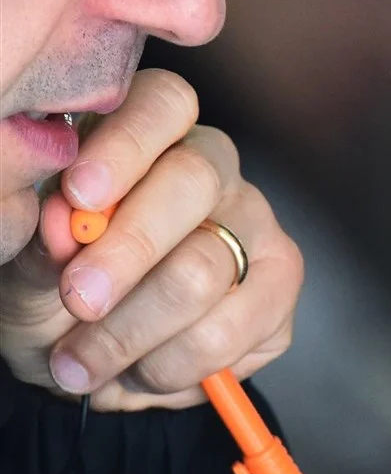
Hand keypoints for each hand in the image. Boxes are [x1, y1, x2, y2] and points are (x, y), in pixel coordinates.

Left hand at [0, 69, 302, 409]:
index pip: (163, 103)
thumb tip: (63, 222)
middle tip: (79, 301)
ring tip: (83, 363)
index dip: (127, 144)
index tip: (80, 196)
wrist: (90, 362)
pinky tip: (143, 370)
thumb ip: (40, 245)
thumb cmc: (52, 295)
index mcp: (148, 138)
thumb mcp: (25, 271)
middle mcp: (213, 169)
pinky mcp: (281, 284)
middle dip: (128, 251)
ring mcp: (256, 223)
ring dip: (129, 334)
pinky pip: (232, 330)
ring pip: (205, 270)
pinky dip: (172, 367)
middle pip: (194, 182)